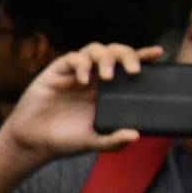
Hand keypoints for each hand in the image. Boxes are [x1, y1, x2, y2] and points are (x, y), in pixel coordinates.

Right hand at [0, 38, 153, 161]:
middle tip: (132, 71)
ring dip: (105, 58)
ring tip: (107, 76)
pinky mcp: (56, 72)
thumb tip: (135, 135)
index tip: (158, 54)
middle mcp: (93, 78)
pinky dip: (82, 64)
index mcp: (106, 91)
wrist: (32, 142)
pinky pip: (73, 58)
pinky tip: (83, 80)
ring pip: (95, 49)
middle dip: (126, 55)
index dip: (142, 56)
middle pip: (115, 52)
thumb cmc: (64, 141)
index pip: (128, 66)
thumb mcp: (93, 143)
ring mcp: (75, 73)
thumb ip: (113, 141)